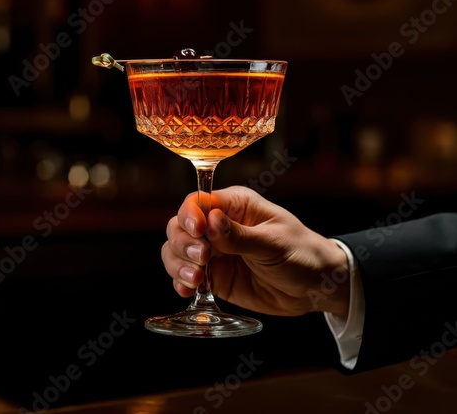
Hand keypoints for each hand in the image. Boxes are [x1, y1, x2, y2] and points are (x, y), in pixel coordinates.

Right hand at [162, 186, 350, 318]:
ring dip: (178, 264)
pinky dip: (180, 283)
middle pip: (180, 225)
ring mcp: (214, 252)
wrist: (315, 287)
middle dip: (183, 242)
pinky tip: (188, 291)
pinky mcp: (214, 276)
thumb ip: (240, 235)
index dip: (189, 215)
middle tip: (202, 259)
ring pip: (177, 251)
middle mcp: (218, 226)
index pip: (198, 202)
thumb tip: (210, 220)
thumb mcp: (273, 243)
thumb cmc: (302, 253)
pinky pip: (186, 276)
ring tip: (197, 280)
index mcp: (235, 206)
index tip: (198, 232)